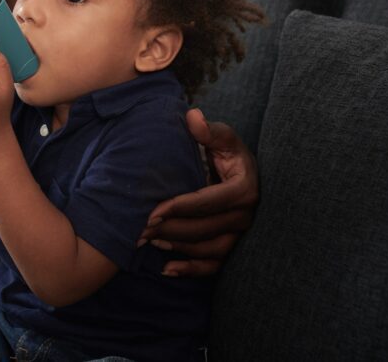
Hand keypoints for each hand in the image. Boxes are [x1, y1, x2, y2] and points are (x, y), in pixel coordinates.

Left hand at [140, 108, 258, 276]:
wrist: (240, 174)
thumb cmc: (227, 153)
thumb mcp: (222, 138)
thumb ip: (208, 130)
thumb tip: (193, 117)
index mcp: (244, 188)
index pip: (209, 202)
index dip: (180, 207)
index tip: (152, 210)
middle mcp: (246, 215)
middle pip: (206, 229)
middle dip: (172, 229)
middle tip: (141, 228)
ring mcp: (241, 235)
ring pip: (209, 249)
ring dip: (179, 247)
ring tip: (150, 240)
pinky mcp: (233, 248)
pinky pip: (214, 266)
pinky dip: (191, 270)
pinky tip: (166, 269)